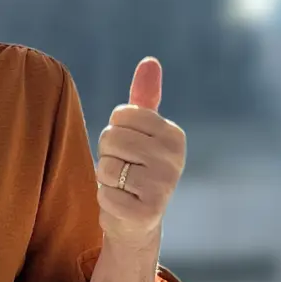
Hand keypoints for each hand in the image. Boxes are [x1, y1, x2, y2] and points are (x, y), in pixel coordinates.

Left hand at [94, 57, 185, 248]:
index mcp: (174, 134)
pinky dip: (106, 201)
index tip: (128, 148)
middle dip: (107, 154)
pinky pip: (105, 195)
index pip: (120, 116)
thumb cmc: (135, 166)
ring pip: (105, 166)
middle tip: (123, 168)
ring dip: (105, 178)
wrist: (137, 219)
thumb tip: (150, 61)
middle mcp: (175, 159)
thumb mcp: (141, 131)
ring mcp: (164, 186)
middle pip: (111, 138)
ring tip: (122, 186)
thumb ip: (144, 97)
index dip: (114, 132)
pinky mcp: (147, 212)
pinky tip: (123, 204)